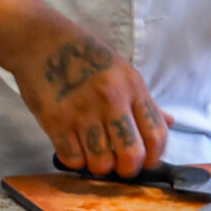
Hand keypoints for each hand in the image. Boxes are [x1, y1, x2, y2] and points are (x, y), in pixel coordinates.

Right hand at [8, 28, 167, 177]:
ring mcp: (82, 111)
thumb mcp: (122, 70)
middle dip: (127, 169)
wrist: (40, 40)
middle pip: (131, 155)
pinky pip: (72, 158)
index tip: (145, 161)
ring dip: (99, 166)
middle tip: (118, 166)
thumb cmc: (84, 54)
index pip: (157, 135)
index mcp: (132, 87)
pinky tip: (74, 148)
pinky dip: (75, 161)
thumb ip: (145, 101)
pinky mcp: (55, 120)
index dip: (153, 157)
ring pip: (101, 163)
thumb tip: (170, 122)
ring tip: (93, 155)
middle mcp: (111, 100)